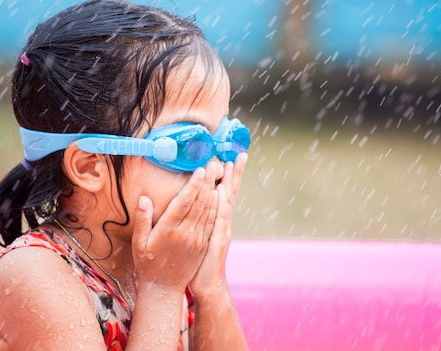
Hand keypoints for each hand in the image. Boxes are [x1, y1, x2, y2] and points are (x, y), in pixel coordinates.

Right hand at [131, 162, 220, 292]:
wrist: (163, 288)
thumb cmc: (147, 263)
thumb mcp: (139, 243)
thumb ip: (142, 220)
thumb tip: (144, 198)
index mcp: (169, 230)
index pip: (184, 202)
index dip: (193, 185)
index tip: (199, 170)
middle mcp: (186, 233)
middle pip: (199, 203)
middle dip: (207, 182)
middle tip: (213, 164)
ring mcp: (197, 240)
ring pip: (208, 211)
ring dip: (214, 191)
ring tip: (218, 174)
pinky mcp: (203, 245)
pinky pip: (212, 223)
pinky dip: (217, 207)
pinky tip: (219, 196)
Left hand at [189, 153, 246, 296]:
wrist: (207, 285)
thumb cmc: (200, 261)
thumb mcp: (201, 237)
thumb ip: (201, 220)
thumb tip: (200, 203)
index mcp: (218, 220)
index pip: (224, 194)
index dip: (228, 177)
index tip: (230, 158)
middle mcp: (223, 223)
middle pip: (230, 193)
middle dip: (235, 174)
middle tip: (241, 154)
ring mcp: (223, 230)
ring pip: (226, 202)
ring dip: (229, 183)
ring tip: (230, 164)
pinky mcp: (218, 240)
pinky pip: (219, 218)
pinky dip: (221, 204)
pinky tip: (221, 191)